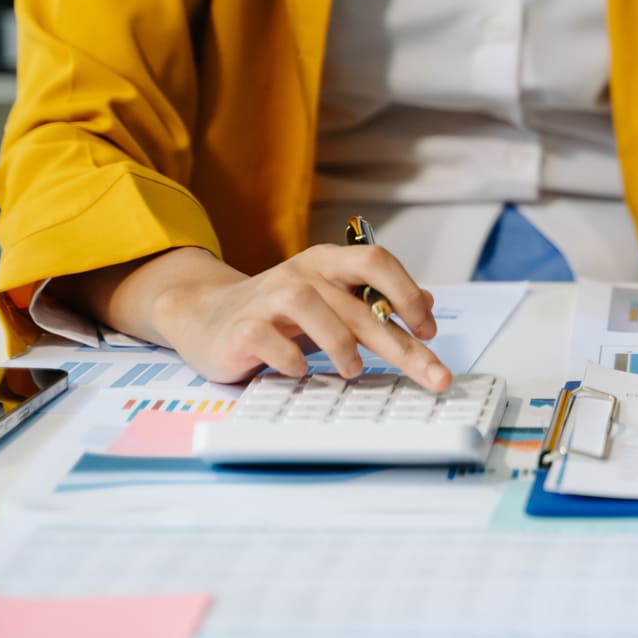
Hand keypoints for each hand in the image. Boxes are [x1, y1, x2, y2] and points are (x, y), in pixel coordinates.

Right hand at [54, 245, 452, 390]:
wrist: (204, 317)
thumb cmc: (280, 314)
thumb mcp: (333, 302)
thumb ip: (376, 303)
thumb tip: (429, 304)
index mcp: (328, 263)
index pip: (376, 261)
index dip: (407, 293)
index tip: (429, 330)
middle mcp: (300, 274)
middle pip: (358, 304)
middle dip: (402, 344)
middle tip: (433, 376)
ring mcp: (267, 298)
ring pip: (312, 308)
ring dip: (341, 345)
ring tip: (354, 371)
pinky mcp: (240, 328)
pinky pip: (268, 340)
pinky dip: (290, 360)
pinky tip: (301, 373)